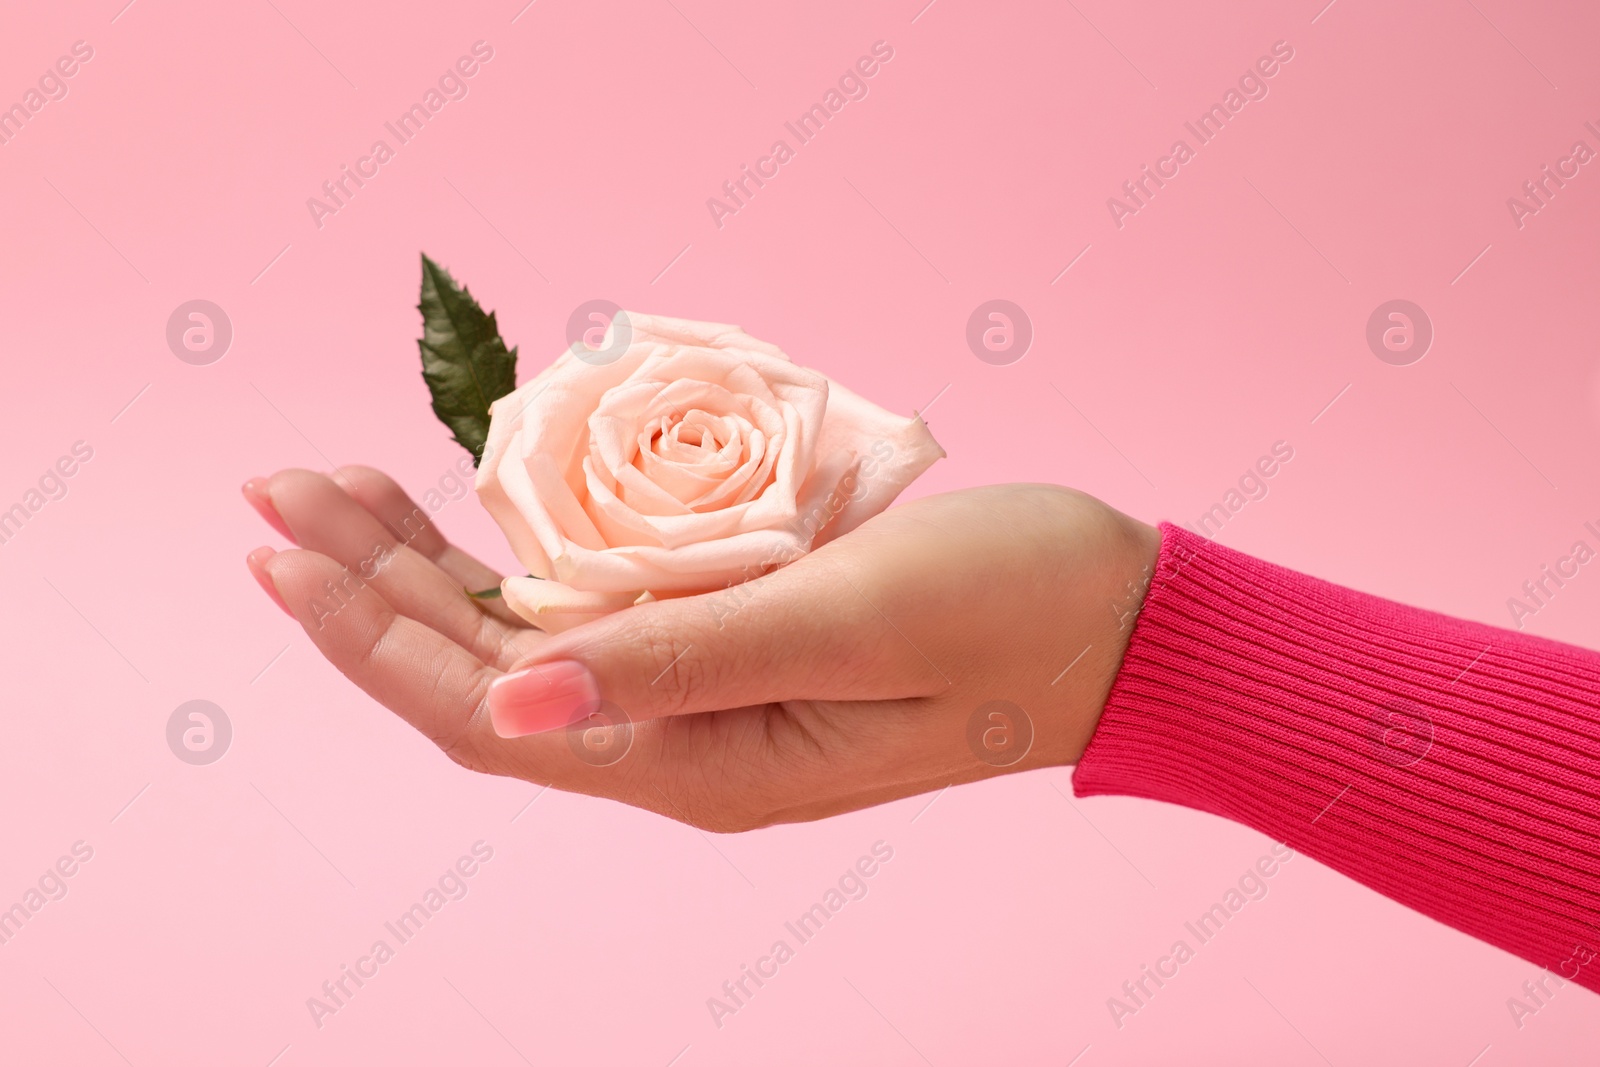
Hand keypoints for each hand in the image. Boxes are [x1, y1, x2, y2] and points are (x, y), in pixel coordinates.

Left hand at [244, 469, 1161, 830]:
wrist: (1115, 621)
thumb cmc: (1007, 609)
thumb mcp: (853, 621)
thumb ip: (684, 659)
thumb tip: (509, 689)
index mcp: (702, 762)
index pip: (493, 715)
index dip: (378, 640)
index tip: (287, 552)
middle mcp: (685, 743)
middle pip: (487, 679)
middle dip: (374, 590)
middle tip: (281, 494)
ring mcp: (710, 699)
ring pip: (533, 644)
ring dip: (433, 572)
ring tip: (340, 491)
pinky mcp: (738, 644)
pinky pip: (600, 612)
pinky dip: (526, 559)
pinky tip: (474, 510)